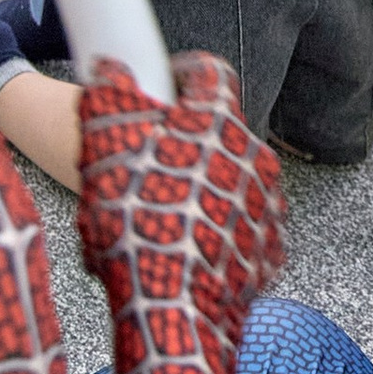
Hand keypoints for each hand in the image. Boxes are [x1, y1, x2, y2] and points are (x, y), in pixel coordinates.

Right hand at [77, 49, 289, 373]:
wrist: (171, 305)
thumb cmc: (136, 219)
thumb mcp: (103, 143)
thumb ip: (107, 92)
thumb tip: (109, 67)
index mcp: (217, 120)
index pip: (210, 72)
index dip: (183, 72)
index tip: (165, 83)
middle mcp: (254, 156)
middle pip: (220, 134)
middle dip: (188, 143)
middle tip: (150, 163)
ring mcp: (267, 205)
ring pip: (233, 182)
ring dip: (204, 188)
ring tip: (163, 214)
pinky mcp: (269, 251)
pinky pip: (242, 228)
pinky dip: (219, 231)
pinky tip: (186, 247)